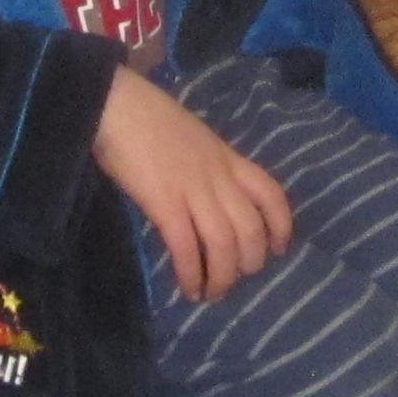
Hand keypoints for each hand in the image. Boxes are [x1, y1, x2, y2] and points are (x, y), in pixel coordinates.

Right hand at [94, 66, 293, 302]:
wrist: (116, 103)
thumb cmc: (146, 117)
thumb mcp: (193, 137)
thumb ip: (206, 164)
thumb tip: (205, 195)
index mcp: (227, 157)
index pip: (271, 193)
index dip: (281, 225)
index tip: (278, 249)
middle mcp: (218, 176)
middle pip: (252, 227)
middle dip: (250, 261)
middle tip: (236, 278)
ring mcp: (193, 189)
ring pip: (225, 243)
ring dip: (223, 276)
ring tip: (212, 293)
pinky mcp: (164, 202)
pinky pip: (187, 247)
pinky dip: (191, 273)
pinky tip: (188, 288)